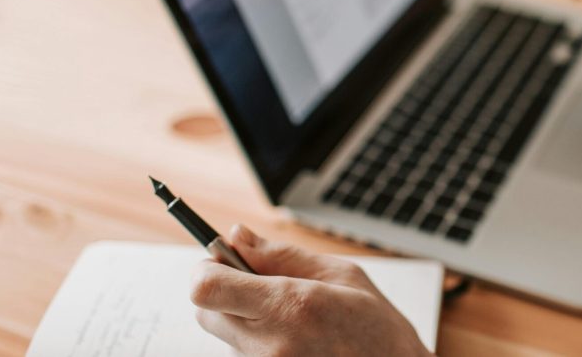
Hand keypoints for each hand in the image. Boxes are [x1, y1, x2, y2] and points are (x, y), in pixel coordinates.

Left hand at [190, 225, 431, 356]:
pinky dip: (257, 340)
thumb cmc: (376, 326)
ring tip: (292, 318)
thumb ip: (282, 255)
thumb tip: (237, 236)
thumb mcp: (340, 274)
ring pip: (224, 333)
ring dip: (243, 317)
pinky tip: (295, 338)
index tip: (222, 260)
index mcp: (290, 305)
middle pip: (205, 311)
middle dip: (221, 291)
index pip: (206, 287)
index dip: (207, 268)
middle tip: (257, 284)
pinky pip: (243, 352)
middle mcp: (271, 343)